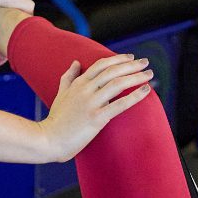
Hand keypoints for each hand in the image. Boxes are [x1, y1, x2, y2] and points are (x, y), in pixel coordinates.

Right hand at [38, 54, 153, 161]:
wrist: (48, 140)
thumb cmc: (56, 120)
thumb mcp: (60, 94)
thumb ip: (68, 77)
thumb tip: (75, 62)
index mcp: (78, 84)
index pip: (101, 65)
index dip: (118, 59)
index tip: (131, 57)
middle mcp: (85, 90)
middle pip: (112, 71)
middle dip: (131, 65)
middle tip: (145, 63)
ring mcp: (91, 103)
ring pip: (118, 84)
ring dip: (136, 77)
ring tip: (149, 75)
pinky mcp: (96, 118)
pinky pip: (120, 105)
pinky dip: (135, 96)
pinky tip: (146, 90)